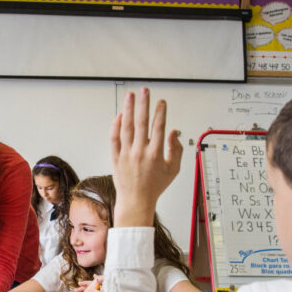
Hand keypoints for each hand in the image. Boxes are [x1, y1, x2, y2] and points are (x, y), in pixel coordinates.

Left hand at [109, 88, 182, 227]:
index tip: (161, 102)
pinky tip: (119, 115)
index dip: (161, 112)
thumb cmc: (154, 187)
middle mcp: (140, 152)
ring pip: (126, 127)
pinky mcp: (116, 158)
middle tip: (144, 90)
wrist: (136, 201)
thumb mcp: (173, 170)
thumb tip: (174, 132)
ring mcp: (126, 154)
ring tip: (130, 96)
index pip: (159, 127)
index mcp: (156, 154)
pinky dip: (116, 126)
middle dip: (144, 104)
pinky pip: (114, 138)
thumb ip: (176, 150)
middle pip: (142, 122)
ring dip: (128, 109)